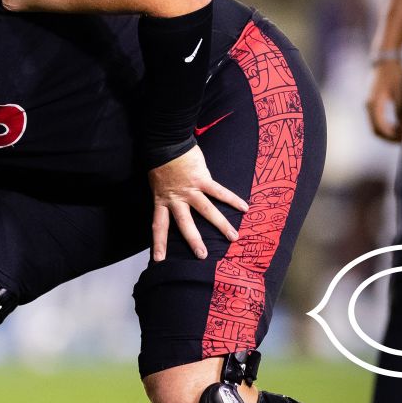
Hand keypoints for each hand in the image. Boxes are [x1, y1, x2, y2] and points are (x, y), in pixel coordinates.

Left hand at [147, 145, 247, 260]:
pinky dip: (232, 199)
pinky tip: (245, 207)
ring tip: (234, 237)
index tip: (159, 260)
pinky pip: (219, 191)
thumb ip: (166, 196)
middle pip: (184, 223)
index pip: (158, 226)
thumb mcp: (157, 183)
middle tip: (202, 256)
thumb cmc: (160, 161)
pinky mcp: (202, 178)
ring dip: (221, 225)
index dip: (159, 244)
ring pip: (206, 210)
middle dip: (194, 240)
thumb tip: (174, 205)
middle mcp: (176, 198)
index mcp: (161, 200)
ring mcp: (190, 189)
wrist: (166, 142)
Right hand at [366, 58, 401, 141]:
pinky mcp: (372, 102)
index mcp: (374, 104)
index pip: (380, 129)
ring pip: (376, 126)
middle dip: (389, 138)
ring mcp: (369, 104)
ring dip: (388, 132)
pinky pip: (377, 119)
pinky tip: (398, 126)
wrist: (385, 59)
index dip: (392, 137)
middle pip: (376, 130)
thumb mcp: (400, 93)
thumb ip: (401, 112)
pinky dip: (386, 125)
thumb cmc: (394, 73)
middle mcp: (368, 106)